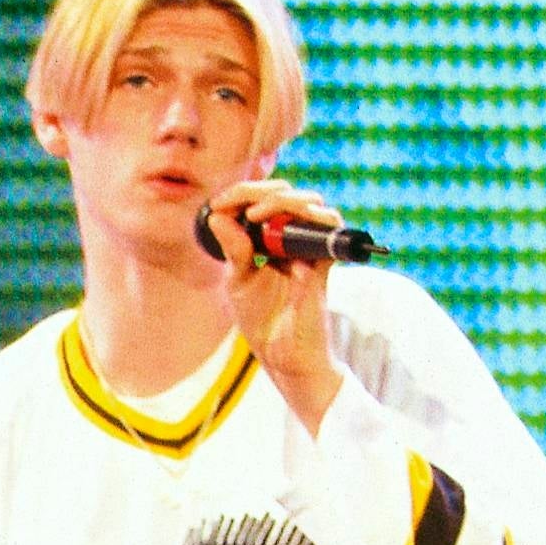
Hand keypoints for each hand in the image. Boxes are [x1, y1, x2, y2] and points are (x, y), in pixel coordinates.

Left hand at [206, 177, 350, 432]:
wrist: (284, 353)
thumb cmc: (261, 320)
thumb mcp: (239, 282)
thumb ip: (234, 250)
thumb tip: (216, 217)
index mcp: (270, 243)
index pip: (262, 204)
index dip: (244, 195)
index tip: (221, 201)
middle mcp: (293, 241)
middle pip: (288, 196)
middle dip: (263, 191)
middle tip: (241, 202)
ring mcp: (310, 249)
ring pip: (311, 205)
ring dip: (284, 201)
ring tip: (257, 214)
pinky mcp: (324, 261)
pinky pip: (328, 227)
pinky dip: (310, 217)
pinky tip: (281, 223)